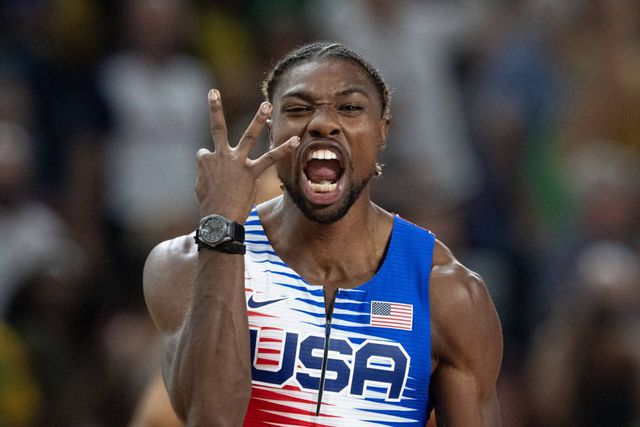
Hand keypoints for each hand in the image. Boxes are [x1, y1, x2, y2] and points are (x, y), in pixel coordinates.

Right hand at [195, 89, 299, 221]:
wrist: (218, 220)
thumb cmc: (208, 208)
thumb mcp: (200, 189)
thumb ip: (204, 177)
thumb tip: (207, 175)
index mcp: (205, 160)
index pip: (206, 153)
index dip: (209, 163)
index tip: (213, 179)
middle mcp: (220, 156)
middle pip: (216, 128)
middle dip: (214, 109)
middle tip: (213, 92)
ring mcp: (236, 162)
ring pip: (248, 136)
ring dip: (258, 120)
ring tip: (266, 105)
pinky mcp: (251, 172)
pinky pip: (270, 158)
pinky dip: (283, 149)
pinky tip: (295, 140)